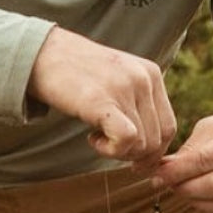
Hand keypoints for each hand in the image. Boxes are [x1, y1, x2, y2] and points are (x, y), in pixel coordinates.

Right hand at [27, 27, 176, 162]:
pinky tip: (92, 139)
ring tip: (96, 137)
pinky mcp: (102, 101)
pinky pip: (126, 140)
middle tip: (109, 147)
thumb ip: (137, 104)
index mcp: (152, 74)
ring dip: (118, 153)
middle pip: (158, 140)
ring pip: (141, 145)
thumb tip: (151, 148)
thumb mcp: (118, 80)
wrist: (44, 55)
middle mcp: (144, 79)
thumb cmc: (78, 75)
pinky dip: (111, 150)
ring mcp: (125, 88)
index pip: (169, 127)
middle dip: (134, 156)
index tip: (131, 157)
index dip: (153, 152)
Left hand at [151, 107, 212, 212]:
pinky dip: (209, 211)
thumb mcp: (209, 128)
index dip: (177, 172)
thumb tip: (160, 172)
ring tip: (185, 191)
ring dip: (195, 202)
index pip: (205, 160)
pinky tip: (203, 199)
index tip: (156, 177)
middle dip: (184, 189)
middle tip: (169, 185)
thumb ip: (187, 151)